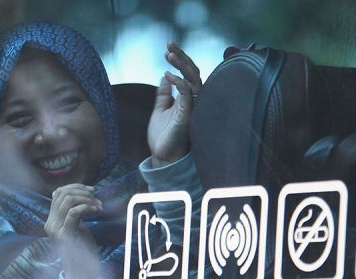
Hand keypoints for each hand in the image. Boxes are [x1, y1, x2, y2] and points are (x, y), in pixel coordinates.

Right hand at [44, 184, 102, 278]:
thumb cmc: (81, 248)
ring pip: (68, 200)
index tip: (91, 190)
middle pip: (63, 194)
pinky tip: (96, 211)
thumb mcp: (75, 225)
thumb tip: (74, 192)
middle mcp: (50, 223)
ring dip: (87, 200)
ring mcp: (55, 229)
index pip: (58, 193)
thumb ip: (72, 211)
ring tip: (98, 207)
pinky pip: (73, 212)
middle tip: (97, 201)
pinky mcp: (64, 235)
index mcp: (51, 220)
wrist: (81, 270)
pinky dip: (87, 207)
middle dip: (83, 193)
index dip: (75, 187)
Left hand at [147, 42, 201, 167]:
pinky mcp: (188, 114)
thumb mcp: (160, 110)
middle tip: (169, 44)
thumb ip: (164, 94)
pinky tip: (168, 75)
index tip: (167, 50)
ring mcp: (193, 107)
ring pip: (194, 79)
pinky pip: (188, 93)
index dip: (180, 60)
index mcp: (188, 99)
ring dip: (182, 64)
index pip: (188, 73)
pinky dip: (179, 82)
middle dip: (182, 56)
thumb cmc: (163, 136)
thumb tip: (164, 77)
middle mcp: (193, 101)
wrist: (162, 156)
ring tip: (169, 54)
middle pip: (194, 72)